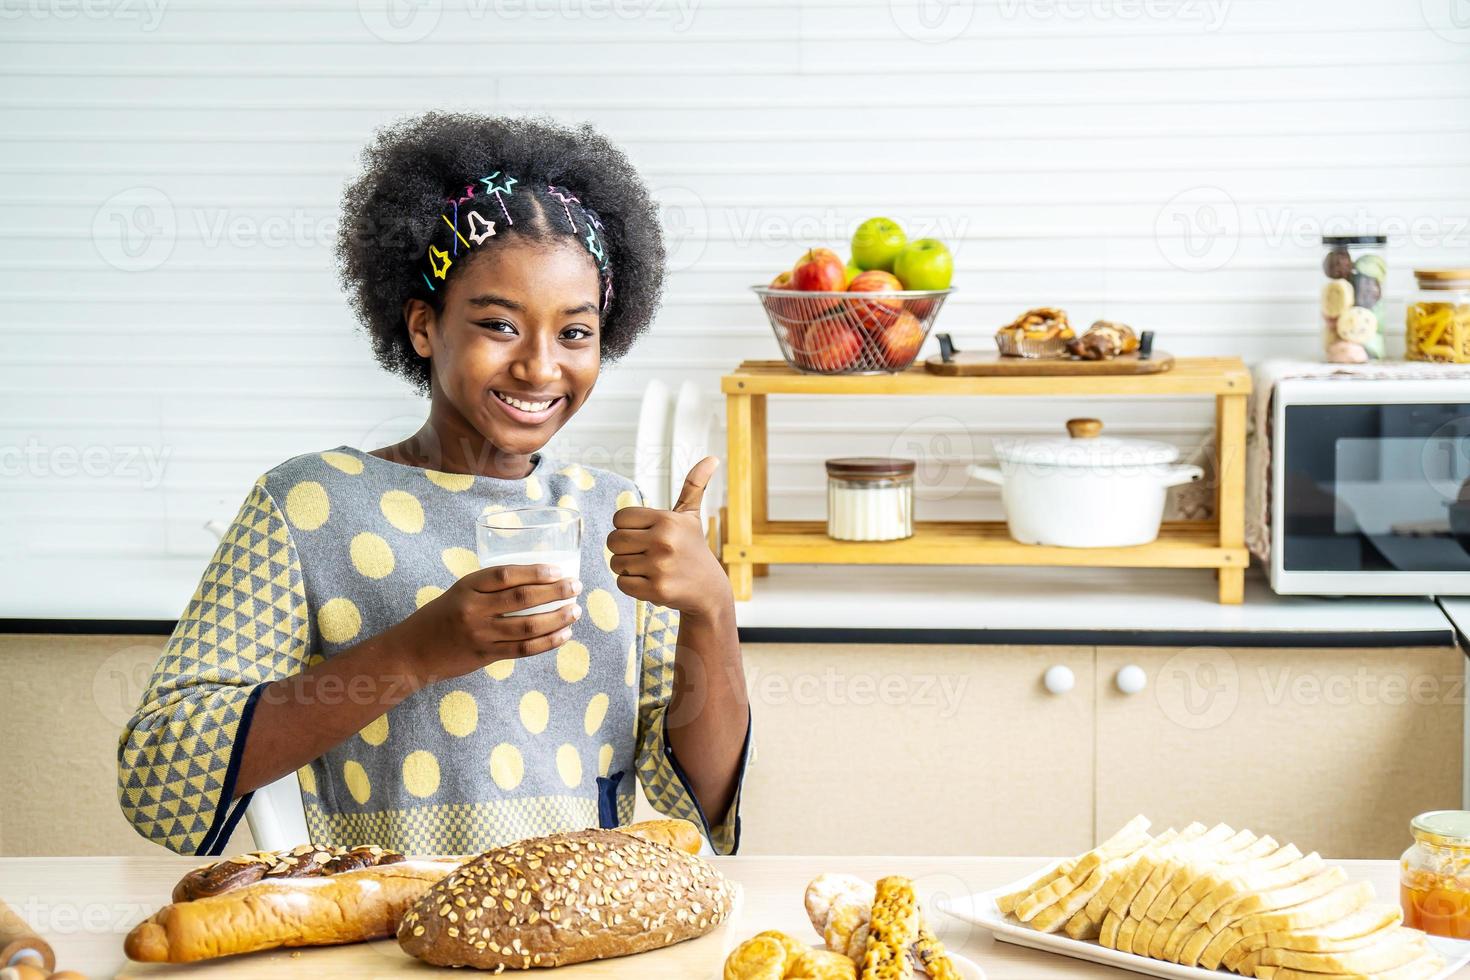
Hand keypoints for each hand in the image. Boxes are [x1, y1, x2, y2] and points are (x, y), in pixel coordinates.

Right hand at [393, 564, 581, 684]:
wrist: (412, 651)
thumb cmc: (442, 616)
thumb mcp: (460, 592)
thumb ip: (491, 588)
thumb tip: (538, 582)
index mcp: (467, 586)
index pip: (506, 574)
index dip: (536, 572)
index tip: (559, 570)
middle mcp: (473, 609)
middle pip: (521, 598)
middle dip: (555, 592)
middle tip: (576, 587)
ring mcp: (479, 634)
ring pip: (527, 626)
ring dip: (557, 618)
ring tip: (575, 611)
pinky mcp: (484, 656)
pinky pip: (522, 650)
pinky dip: (547, 642)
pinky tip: (564, 635)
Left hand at [608, 457, 731, 617]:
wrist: (709, 590)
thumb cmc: (693, 548)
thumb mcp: (691, 516)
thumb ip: (694, 486)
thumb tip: (712, 458)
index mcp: (667, 519)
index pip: (619, 518)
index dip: (626, 528)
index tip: (644, 535)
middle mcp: (663, 540)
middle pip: (613, 541)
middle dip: (623, 549)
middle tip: (644, 554)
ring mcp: (660, 567)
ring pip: (616, 563)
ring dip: (627, 568)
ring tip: (650, 568)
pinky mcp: (657, 590)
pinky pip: (622, 583)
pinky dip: (632, 585)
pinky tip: (651, 582)